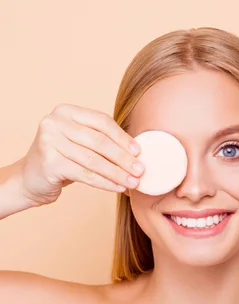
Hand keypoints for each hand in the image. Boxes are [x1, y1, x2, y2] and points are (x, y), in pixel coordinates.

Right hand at [19, 104, 143, 205]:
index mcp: (66, 111)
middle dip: (123, 158)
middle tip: (140, 170)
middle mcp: (54, 122)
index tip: (139, 152)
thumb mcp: (80, 142)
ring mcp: (49, 141)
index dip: (123, 137)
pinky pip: (85, 174)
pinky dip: (105, 182)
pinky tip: (118, 188)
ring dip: (117, 173)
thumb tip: (138, 152)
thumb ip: (103, 140)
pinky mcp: (49, 163)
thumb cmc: (62, 158)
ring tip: (133, 182)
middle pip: (99, 141)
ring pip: (93, 160)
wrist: (29, 178)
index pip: (102, 122)